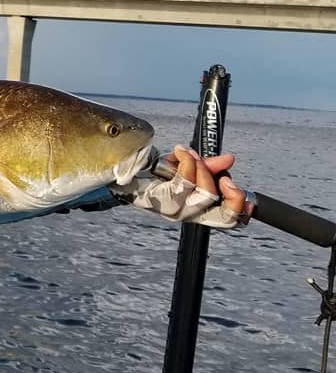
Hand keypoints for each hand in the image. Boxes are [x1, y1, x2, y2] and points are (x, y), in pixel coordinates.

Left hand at [112, 144, 252, 227]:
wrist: (121, 169)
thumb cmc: (152, 171)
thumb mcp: (185, 166)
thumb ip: (208, 165)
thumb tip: (229, 159)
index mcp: (195, 209)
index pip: (226, 219)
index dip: (242, 211)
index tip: (251, 197)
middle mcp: (185, 214)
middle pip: (221, 216)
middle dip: (230, 194)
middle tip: (226, 177)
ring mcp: (171, 210)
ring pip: (204, 194)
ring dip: (203, 169)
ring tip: (190, 155)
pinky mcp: (158, 199)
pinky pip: (183, 182)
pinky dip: (186, 162)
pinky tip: (179, 153)